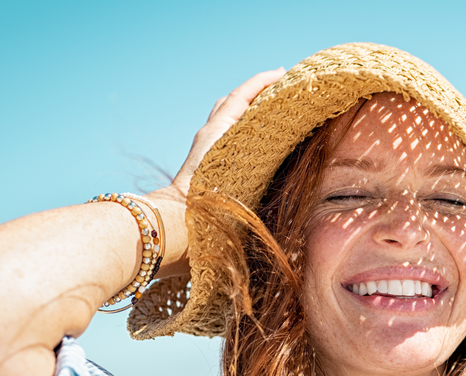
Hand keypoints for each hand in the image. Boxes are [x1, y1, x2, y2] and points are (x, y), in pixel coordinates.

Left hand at [169, 67, 286, 195]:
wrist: (183, 213)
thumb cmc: (209, 193)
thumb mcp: (233, 160)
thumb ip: (249, 142)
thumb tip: (268, 120)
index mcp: (218, 128)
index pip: (240, 95)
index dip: (261, 81)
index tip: (282, 72)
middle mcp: (211, 131)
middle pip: (232, 100)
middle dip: (255, 90)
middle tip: (279, 86)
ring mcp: (207, 143)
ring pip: (227, 114)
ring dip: (247, 106)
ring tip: (271, 107)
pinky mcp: (207, 157)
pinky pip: (226, 130)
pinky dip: (242, 124)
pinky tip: (256, 134)